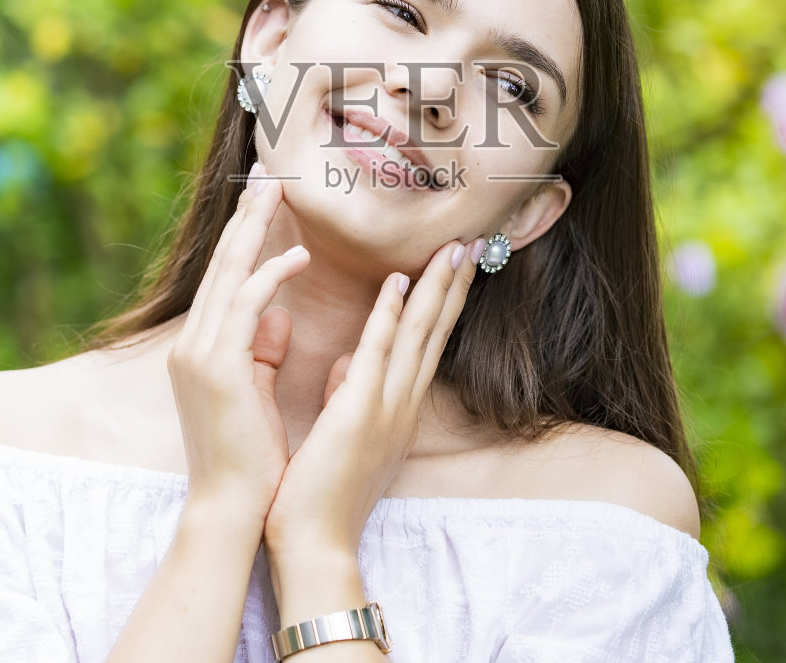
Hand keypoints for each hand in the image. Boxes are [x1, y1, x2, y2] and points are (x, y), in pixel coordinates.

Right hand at [167, 161, 310, 527]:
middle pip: (220, 265)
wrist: (233, 507)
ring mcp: (199, 354)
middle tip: (268, 172)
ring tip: (279, 190)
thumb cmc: (252, 456)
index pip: (224, 279)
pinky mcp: (217, 367)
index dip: (244, 236)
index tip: (263, 198)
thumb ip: (263, 350)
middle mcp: (192, 345)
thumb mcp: (256, 391)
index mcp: (201, 350)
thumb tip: (279, 316)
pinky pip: (245, 306)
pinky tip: (297, 256)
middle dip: (245, 216)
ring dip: (255, 229)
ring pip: (228, 275)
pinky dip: (270, 276)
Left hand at [262, 237, 481, 558]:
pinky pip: (379, 354)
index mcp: (395, 409)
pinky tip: (399, 283)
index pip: (424, 344)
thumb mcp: (341, 434)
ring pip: (417, 335)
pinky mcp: (360, 414)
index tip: (453, 265)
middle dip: (453, 286)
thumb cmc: (320, 494)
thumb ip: (347, 393)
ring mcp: (385, 408)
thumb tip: (347, 360)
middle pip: (434, 332)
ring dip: (436, 288)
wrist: (313, 543)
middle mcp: (401, 404)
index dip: (441, 302)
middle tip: (472, 242)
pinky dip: (391, 316)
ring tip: (453, 248)